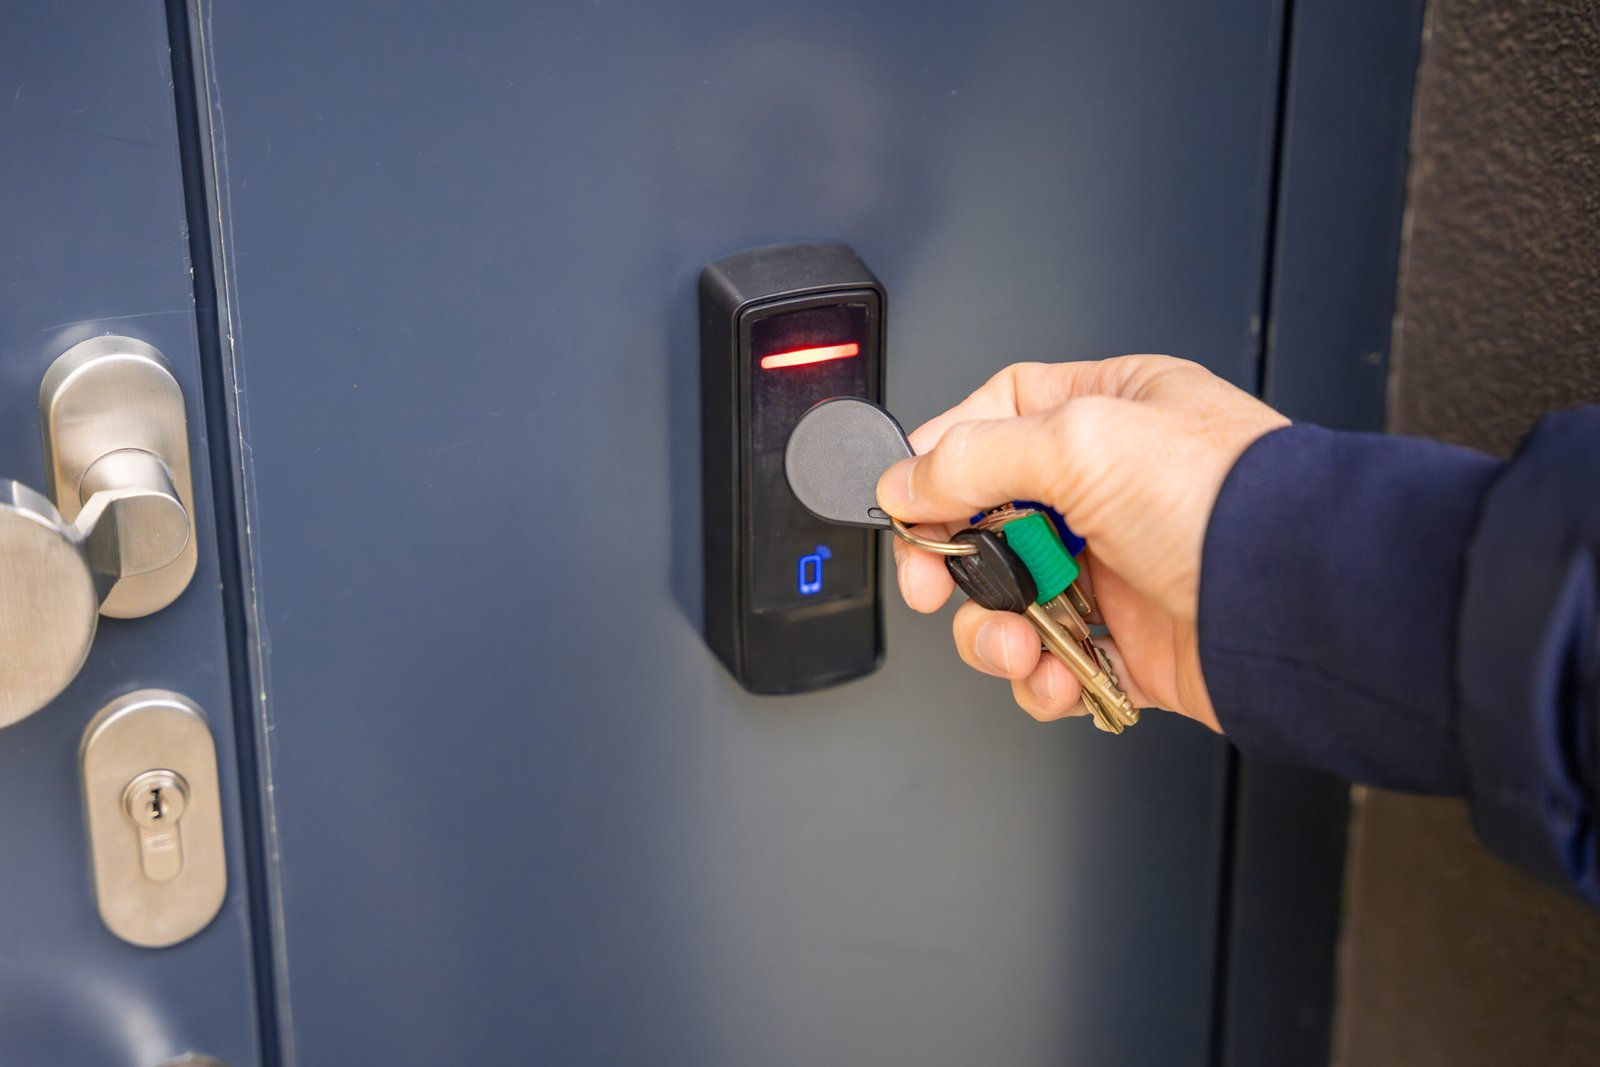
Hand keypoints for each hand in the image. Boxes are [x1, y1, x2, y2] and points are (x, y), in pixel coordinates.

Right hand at [876, 356, 1288, 728]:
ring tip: (1018, 644)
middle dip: (954, 565)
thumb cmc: (1228, 502)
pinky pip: (1055, 664)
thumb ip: (974, 457)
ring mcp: (1119, 569)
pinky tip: (1056, 673)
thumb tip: (905, 480)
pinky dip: (1042, 679)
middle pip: (987, 523)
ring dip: (995, 633)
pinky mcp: (1131, 644)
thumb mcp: (1081, 441)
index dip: (941, 460)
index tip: (907, 501)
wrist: (1304, 604)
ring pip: (1012, 604)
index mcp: (1107, 411)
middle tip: (936, 585)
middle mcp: (1111, 488)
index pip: (994, 418)